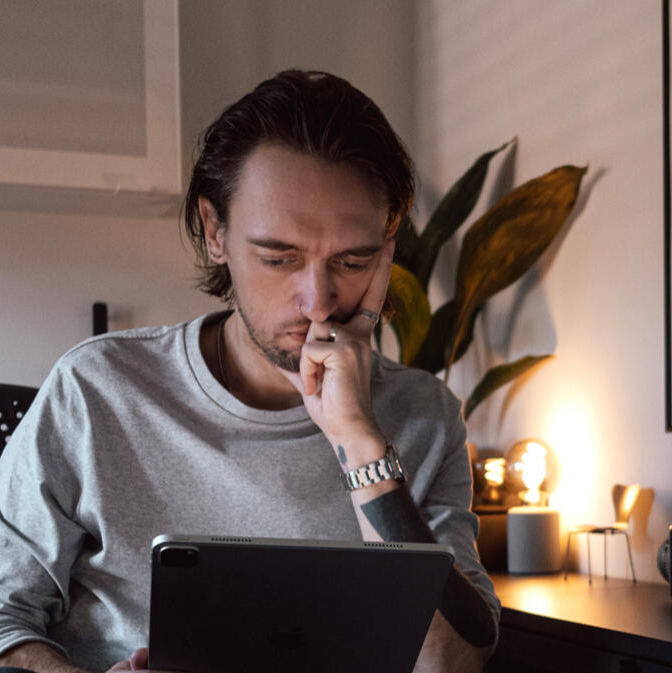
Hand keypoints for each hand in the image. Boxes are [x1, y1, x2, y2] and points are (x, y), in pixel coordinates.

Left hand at [280, 238, 394, 448]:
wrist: (350, 431)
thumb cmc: (334, 408)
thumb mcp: (315, 375)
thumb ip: (307, 355)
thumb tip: (283, 349)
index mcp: (359, 337)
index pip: (369, 298)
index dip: (379, 269)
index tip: (388, 241)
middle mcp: (361, 335)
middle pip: (318, 318)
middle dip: (309, 351)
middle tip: (324, 384)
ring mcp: (356, 341)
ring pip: (311, 333)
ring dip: (306, 363)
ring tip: (320, 385)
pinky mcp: (346, 350)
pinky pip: (309, 348)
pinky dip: (308, 371)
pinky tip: (321, 386)